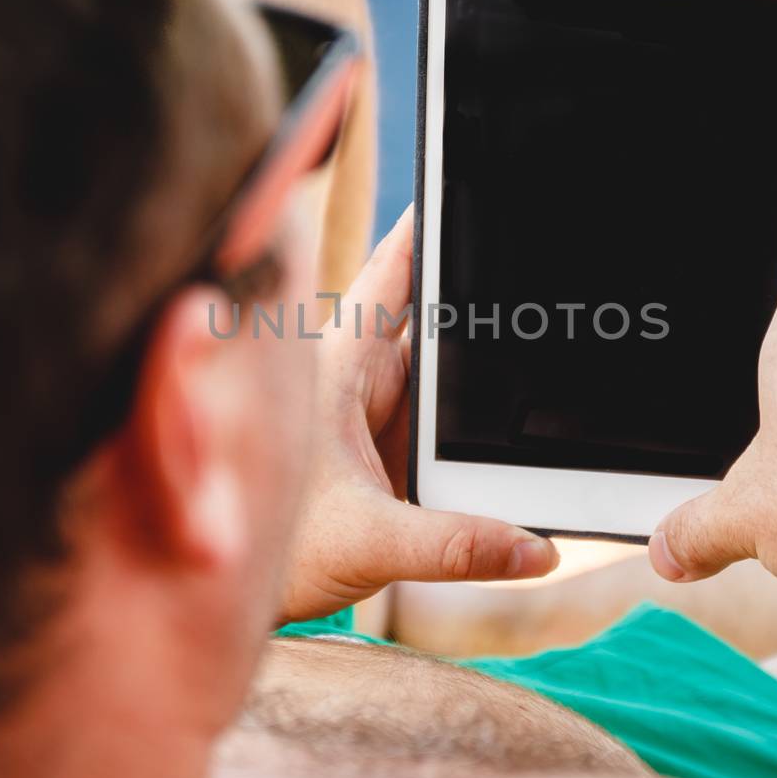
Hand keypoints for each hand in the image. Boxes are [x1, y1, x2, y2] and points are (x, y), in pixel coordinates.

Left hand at [280, 207, 558, 623]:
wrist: (235, 600)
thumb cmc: (270, 555)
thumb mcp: (368, 544)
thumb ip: (454, 545)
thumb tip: (534, 546)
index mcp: (340, 367)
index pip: (394, 271)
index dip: (432, 224)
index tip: (470, 176)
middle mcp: (358, 377)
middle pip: (433, 315)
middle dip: (481, 299)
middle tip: (542, 275)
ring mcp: (376, 413)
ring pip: (444, 369)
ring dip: (480, 372)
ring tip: (540, 361)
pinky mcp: (389, 450)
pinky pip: (445, 420)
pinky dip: (474, 421)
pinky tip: (509, 432)